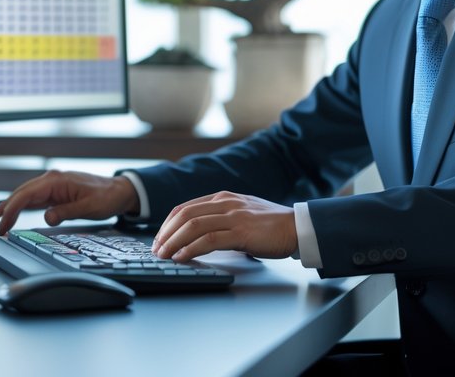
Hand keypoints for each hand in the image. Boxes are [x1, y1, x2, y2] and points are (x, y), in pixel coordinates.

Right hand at [0, 170, 139, 235]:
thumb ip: (67, 212)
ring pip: (26, 195)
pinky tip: (16, 212)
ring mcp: (53, 185)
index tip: (3, 224)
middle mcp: (51, 180)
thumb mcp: (89, 207)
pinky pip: (35, 199)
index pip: (26, 195)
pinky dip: (24, 206)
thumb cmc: (106, 198)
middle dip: (8, 209)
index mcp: (56, 180)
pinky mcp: (56, 192)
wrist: (118, 191)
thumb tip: (47, 217)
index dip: (12, 210)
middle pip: (22, 193)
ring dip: (13, 207)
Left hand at [152, 191, 298, 261]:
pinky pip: (209, 239)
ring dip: (173, 241)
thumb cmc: (271, 225)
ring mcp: (233, 216)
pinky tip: (182, 256)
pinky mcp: (241, 232)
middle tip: (156, 249)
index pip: (185, 208)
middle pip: (184, 215)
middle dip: (165, 233)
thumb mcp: (241, 214)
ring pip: (193, 225)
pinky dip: (191, 248)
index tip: (159, 239)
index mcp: (223, 198)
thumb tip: (198, 236)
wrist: (298, 227)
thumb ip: (221, 219)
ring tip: (163, 255)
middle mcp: (226, 203)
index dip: (167, 224)